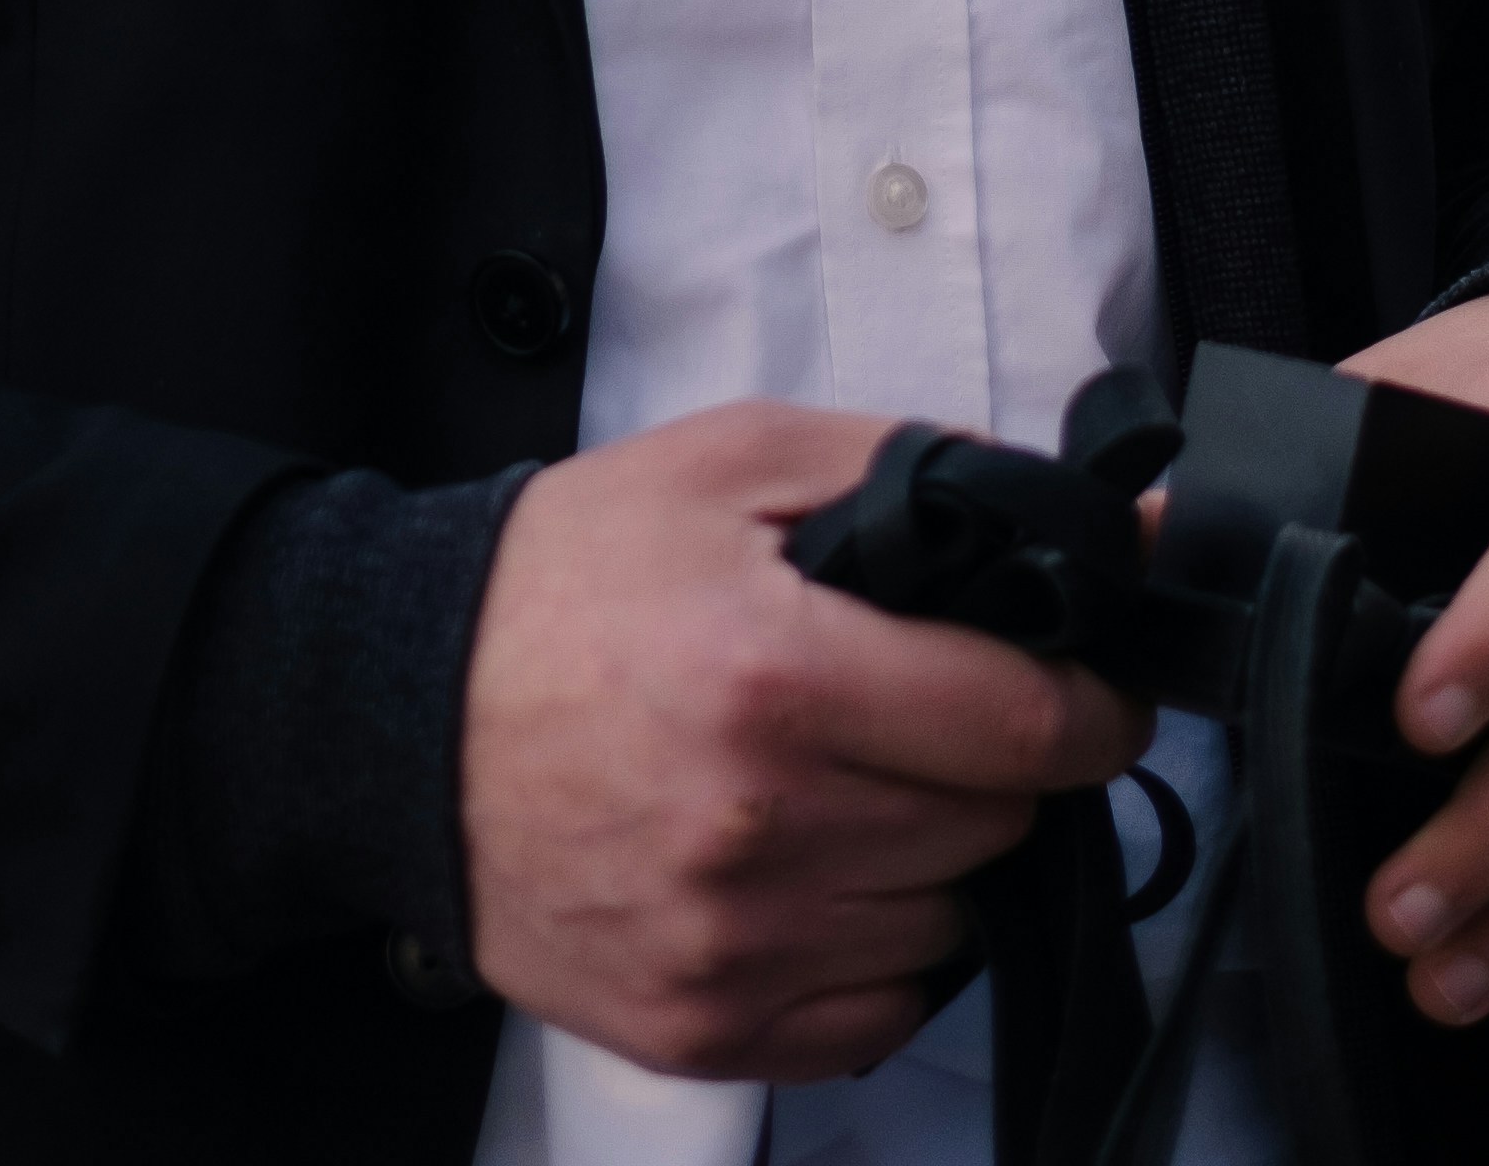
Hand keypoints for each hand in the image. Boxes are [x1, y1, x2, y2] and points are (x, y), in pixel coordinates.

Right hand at [459, 400, 1148, 1080]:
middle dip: (980, 761)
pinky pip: (876, 1015)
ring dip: (926, 855)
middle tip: (909, 709)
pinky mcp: (701, 1028)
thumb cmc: (570, 576)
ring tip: (840, 783)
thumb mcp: (730, 459)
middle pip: (994, 825)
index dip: (1086, 700)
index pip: (1029, 727)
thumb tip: (1089, 518)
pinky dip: (871, 948)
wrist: (399, 709)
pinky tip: (809, 870)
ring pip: (946, 922)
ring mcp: (732, 946)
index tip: (1083, 687)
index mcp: (777, 674)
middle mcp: (764, 828)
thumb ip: (916, 470)